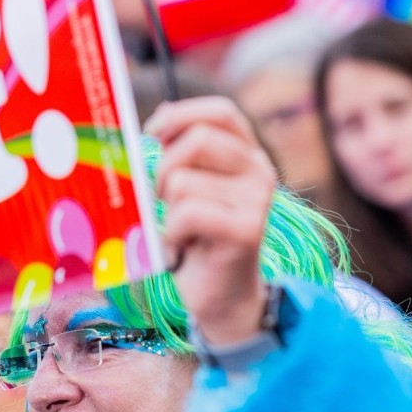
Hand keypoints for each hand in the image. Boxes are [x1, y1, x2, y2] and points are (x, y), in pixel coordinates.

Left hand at [146, 97, 273, 345]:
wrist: (221, 299)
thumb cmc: (195, 241)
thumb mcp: (186, 192)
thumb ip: (178, 157)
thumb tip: (155, 123)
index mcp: (246, 155)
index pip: (221, 112)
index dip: (181, 117)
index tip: (153, 138)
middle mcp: (259, 171)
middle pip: (197, 140)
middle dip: (162, 169)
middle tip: (160, 201)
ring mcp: (257, 200)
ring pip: (183, 181)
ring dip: (165, 211)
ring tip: (176, 233)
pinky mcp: (247, 229)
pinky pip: (187, 213)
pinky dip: (170, 234)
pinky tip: (179, 250)